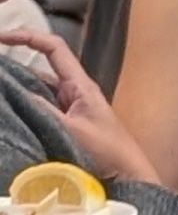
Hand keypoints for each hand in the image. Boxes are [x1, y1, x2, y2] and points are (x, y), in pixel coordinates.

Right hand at [0, 28, 163, 187]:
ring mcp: (68, 107)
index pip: (53, 48)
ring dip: (15, 89)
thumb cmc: (108, 152)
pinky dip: (22, 106)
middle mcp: (73, 91)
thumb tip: (14, 90)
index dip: (27, 37)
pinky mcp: (65, 123)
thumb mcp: (71, 129)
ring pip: (35, 89)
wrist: (127, 177)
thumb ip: (41, 110)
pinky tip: (9, 111)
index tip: (0, 37)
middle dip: (12, 67)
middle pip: (38, 68)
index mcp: (80, 85)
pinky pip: (38, 108)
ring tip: (0, 92)